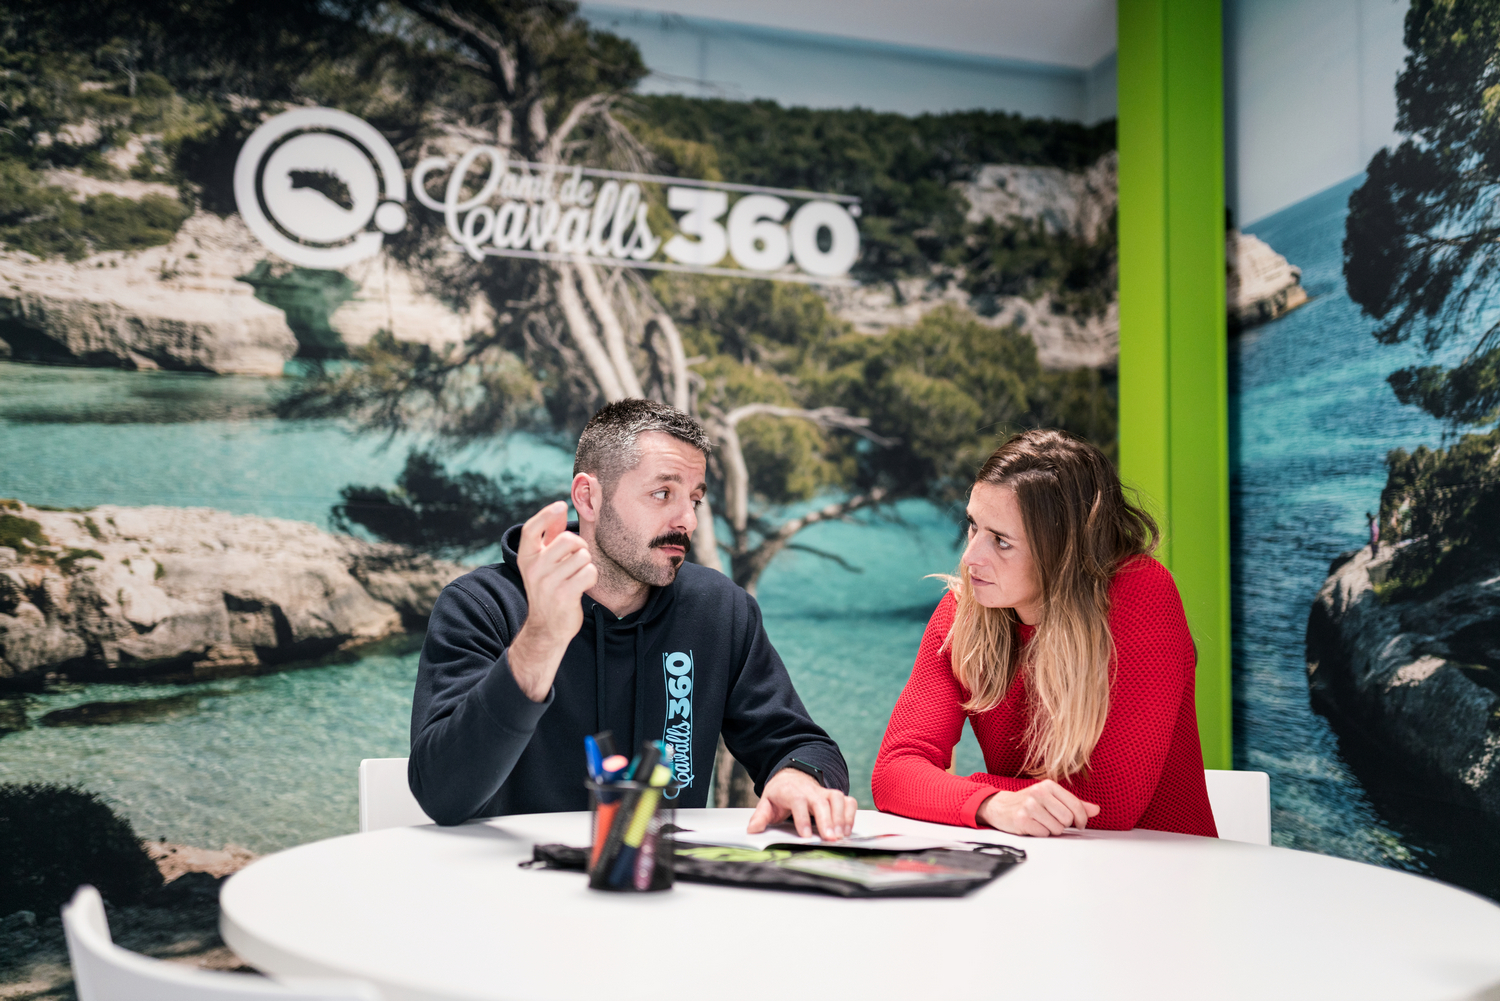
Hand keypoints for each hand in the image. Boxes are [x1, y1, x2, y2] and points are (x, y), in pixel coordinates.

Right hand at [507, 501, 595, 701]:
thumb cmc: (549, 588)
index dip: (546, 514)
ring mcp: (548, 583)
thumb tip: (559, 507)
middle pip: (568, 540)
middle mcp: (533, 569)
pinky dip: (591, 577)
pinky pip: (589, 572)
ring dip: (586, 565)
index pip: (531, 529)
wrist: (547, 628)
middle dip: (580, 546)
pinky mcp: (564, 595)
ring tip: (577, 576)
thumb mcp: (544, 562)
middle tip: (578, 558)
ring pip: (582, 557)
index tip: (560, 504)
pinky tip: (582, 586)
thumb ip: (550, 536)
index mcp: (526, 558)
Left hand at [747, 767, 857, 840]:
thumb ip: (760, 816)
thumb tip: (752, 830)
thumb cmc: (781, 793)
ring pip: (837, 799)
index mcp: (791, 791)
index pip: (798, 801)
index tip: (806, 836)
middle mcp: (810, 790)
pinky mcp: (835, 796)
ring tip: (841, 836)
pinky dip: (850, 815)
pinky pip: (848, 801)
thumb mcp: (767, 802)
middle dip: (827, 820)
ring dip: (841, 818)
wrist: (793, 777)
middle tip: (830, 839)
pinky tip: (848, 831)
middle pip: (821, 802)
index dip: (803, 818)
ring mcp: (824, 792)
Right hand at [977, 780, 1099, 836]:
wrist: (1000, 807)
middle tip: (1052, 821)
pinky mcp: (1021, 819)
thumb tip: (1096, 810)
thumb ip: (1074, 804)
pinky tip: (1033, 826)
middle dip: (1063, 825)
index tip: (1079, 825)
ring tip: (1041, 823)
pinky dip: (1040, 833)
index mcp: (1049, 785)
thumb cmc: (1029, 803)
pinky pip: (1044, 834)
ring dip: (1051, 830)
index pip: (1076, 806)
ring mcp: (1029, 805)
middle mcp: (1039, 793)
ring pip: (1057, 828)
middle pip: (1068, 819)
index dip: (1081, 819)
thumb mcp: (1051, 798)